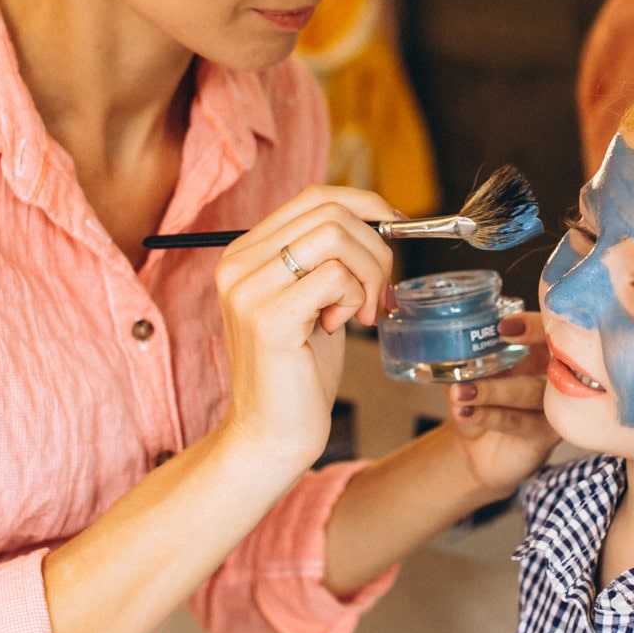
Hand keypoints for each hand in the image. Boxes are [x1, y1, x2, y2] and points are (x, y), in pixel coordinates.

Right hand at [214, 186, 399, 471]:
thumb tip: (381, 219)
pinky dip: (355, 299)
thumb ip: (329, 259)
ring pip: (336, 237)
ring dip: (368, 274)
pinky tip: (341, 328)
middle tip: (381, 293)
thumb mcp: (315, 300)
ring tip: (363, 314)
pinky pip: (335, 277)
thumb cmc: (300, 372)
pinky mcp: (268, 318)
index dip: (365, 204)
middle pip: (330, 213)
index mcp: (245, 254)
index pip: (314, 197)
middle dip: (376, 249)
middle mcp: (238, 264)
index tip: (395, 230)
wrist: (272, 435)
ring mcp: (248, 289)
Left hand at [445, 312, 557, 497]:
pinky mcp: (546, 435)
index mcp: (539, 354)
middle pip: (555, 354)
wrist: (480, 453)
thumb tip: (448, 348)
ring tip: (461, 391)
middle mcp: (554, 377)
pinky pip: (519, 421)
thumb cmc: (480, 407)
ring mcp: (554, 407)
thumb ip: (465, 362)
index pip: (548, 331)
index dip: (533, 323)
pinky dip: (490, 415)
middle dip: (533, 339)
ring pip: (529, 392)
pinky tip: (466, 412)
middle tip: (502, 335)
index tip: (506, 325)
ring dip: (493, 389)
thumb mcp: (470, 378)